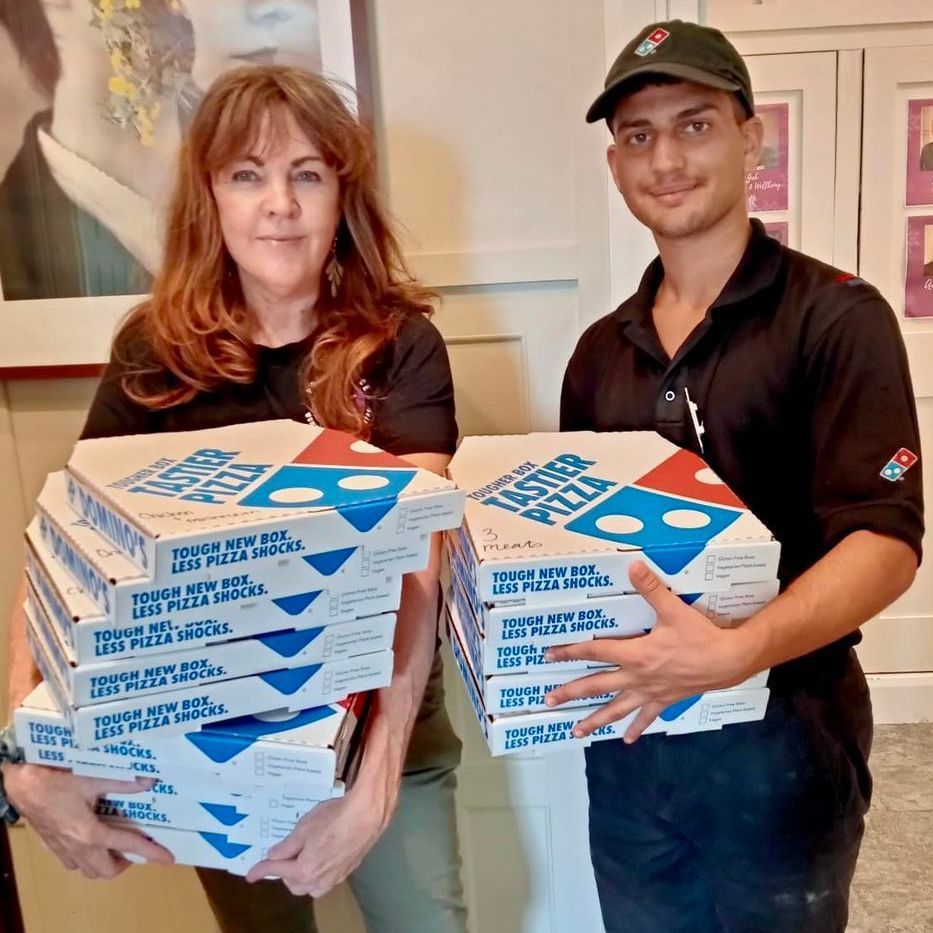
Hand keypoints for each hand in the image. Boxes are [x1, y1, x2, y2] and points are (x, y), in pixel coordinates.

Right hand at [3, 763, 173, 878]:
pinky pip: (72, 862)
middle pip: (106, 871)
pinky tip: (91, 839)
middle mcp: (77, 847)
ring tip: (115, 844)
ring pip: (87, 870)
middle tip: (134, 846)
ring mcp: (62, 849)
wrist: (22, 784)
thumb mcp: (94, 777)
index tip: (168, 859)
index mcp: (90, 833)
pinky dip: (86, 857)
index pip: (128, 846)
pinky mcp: (52, 845)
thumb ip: (123, 781)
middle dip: (124, 864)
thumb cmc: (56, 780)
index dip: (150, 852)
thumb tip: (149, 781)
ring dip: (104, 863)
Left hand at [245, 777, 396, 895]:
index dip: (261, 870)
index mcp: (304, 870)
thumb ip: (287, 846)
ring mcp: (335, 877)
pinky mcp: (348, 870)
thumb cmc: (334, 818)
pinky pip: (326, 879)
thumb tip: (273, 856)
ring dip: (303, 875)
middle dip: (286, 872)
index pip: (277, 871)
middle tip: (285, 853)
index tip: (251, 875)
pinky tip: (323, 853)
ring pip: (311, 885)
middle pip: (294, 884)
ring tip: (304, 855)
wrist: (367, 815)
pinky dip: (318, 871)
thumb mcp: (304, 827)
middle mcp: (319, 880)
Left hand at [544, 561, 750, 742]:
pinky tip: (625, 739)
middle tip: (548, 700)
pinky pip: (646, 718)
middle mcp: (637, 677)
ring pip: (616, 709)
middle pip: (597, 685)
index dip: (571, 651)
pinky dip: (635, 729)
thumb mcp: (674, 609)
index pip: (595, 651)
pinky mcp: (664, 701)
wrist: (728, 661)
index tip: (549, 655)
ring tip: (575, 731)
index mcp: (636, 654)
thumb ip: (651, 588)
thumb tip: (634, 566)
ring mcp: (649, 692)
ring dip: (595, 720)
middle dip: (571, 693)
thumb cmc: (700, 636)